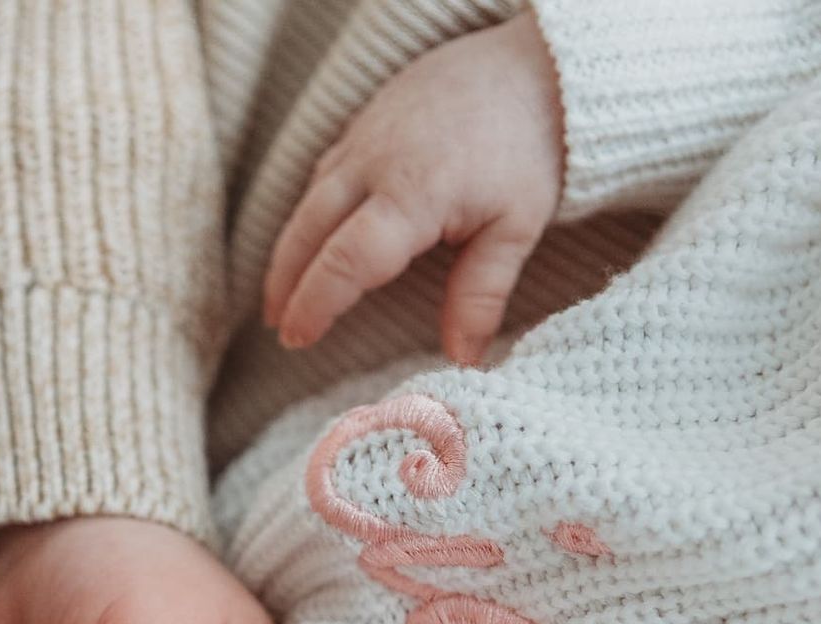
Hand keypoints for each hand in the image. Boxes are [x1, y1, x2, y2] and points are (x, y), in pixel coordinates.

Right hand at [263, 10, 564, 362]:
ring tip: (283, 296)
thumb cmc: (533, 146)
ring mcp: (365, 137)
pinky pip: (323, 173)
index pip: (346, 261)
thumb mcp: (518, 228)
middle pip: (309, 233)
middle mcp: (374, 163)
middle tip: (280, 329)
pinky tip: (310, 238)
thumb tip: (463, 361)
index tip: (298, 339)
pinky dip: (308, 212)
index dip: (316, 304)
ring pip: (308, 202)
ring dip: (290, 252)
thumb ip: (481, 295)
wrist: (539, 64)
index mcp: (412, 195)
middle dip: (287, 285)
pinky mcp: (366, 120)